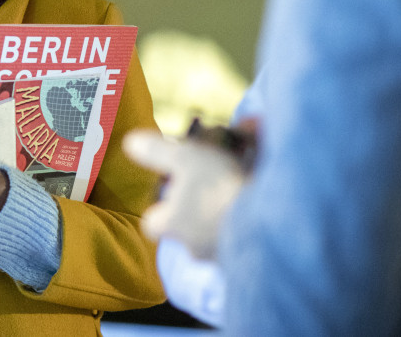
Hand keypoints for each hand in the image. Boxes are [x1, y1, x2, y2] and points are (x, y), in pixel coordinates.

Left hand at [123, 129, 248, 258]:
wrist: (271, 224)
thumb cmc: (218, 190)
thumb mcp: (184, 158)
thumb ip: (155, 151)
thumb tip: (129, 142)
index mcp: (170, 225)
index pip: (152, 223)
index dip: (159, 208)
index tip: (172, 189)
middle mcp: (192, 248)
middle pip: (185, 230)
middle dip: (194, 211)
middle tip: (207, 187)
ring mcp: (221, 257)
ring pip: (214, 236)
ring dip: (222, 216)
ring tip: (235, 190)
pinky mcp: (249, 259)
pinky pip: (241, 241)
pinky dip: (245, 225)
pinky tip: (256, 203)